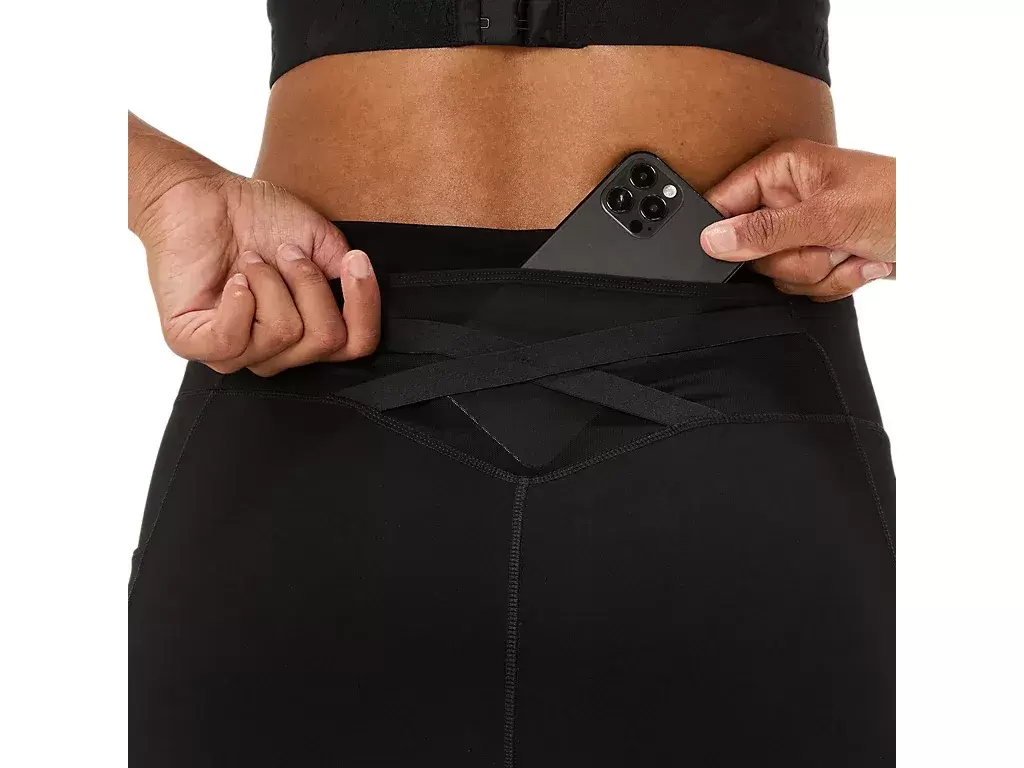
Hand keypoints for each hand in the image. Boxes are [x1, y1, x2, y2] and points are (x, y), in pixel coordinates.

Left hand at [134, 171, 379, 375]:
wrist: (203, 194)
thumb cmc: (259, 217)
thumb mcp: (320, 243)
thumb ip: (346, 275)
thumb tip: (359, 291)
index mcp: (308, 334)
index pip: (357, 345)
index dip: (364, 306)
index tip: (355, 261)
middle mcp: (276, 352)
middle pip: (325, 340)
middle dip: (309, 283)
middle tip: (284, 251)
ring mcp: (235, 353)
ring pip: (283, 334)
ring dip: (270, 282)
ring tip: (250, 260)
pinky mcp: (192, 342)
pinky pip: (232, 340)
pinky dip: (239, 300)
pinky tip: (234, 279)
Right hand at [700, 139, 894, 301]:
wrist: (950, 232)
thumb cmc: (902, 201)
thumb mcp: (827, 216)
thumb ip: (765, 230)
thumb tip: (713, 239)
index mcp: (781, 169)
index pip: (724, 203)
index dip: (732, 233)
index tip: (759, 246)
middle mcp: (788, 198)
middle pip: (751, 250)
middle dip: (794, 257)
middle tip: (827, 244)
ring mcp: (804, 230)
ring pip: (780, 274)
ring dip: (820, 271)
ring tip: (852, 249)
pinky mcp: (822, 255)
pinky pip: (805, 286)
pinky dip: (836, 281)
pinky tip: (861, 261)